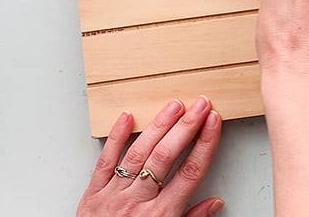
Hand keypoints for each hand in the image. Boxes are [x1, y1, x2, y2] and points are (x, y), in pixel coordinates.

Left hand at [77, 96, 223, 216]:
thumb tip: (215, 202)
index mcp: (161, 216)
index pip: (190, 171)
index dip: (205, 143)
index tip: (214, 122)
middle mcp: (138, 202)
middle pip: (166, 156)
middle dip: (186, 126)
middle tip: (201, 104)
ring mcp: (114, 195)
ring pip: (139, 153)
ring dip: (159, 126)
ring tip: (174, 105)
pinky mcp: (92, 194)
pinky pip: (105, 161)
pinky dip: (115, 137)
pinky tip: (127, 117)